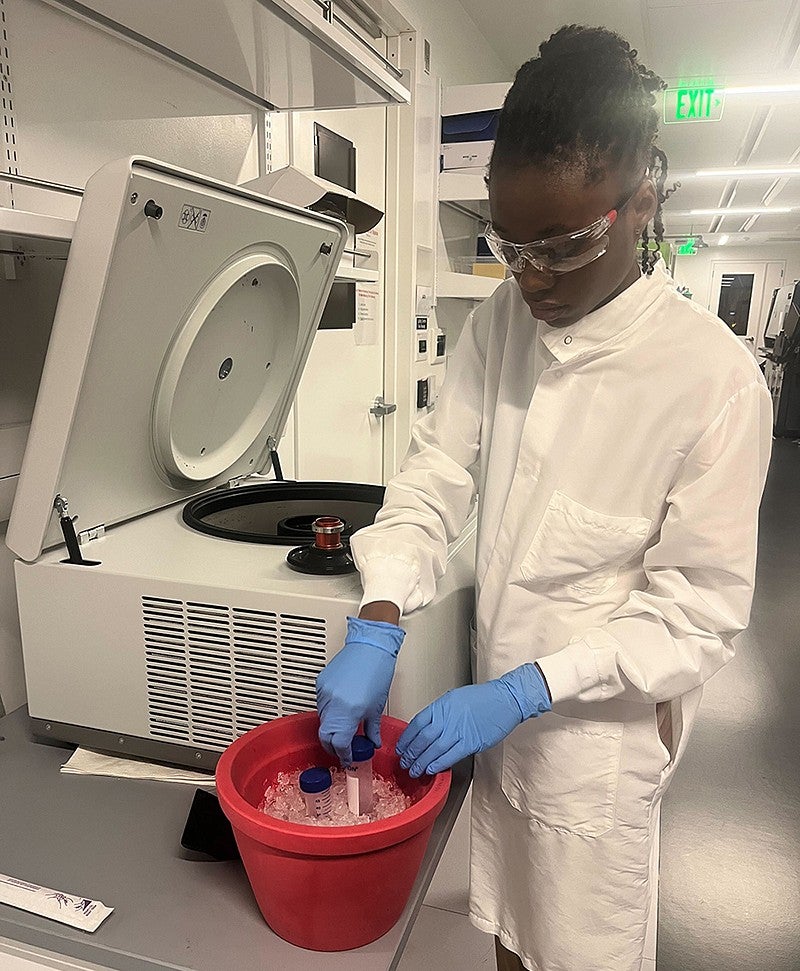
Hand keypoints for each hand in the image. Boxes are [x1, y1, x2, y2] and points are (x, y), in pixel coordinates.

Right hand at [317, 616, 404, 763]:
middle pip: (325, 735)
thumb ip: (372, 728)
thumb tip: (372, 742)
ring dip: (331, 728)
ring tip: (345, 726)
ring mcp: (324, 693)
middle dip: (333, 745)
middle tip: (344, 748)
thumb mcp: (377, 705)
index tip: (348, 758)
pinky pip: (321, 704)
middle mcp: (333, 703)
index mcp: (349, 712)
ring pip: (322, 720)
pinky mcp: (321, 683)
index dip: (343, 754)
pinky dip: (329, 712)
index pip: (339, 743)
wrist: (370, 645)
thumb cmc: (377, 670)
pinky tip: (341, 709)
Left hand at [396, 663, 551, 776]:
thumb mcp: (454, 698)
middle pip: (422, 739)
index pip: (417, 724)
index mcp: (441, 706)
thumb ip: (441, 713)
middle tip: (404, 762)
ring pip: (433, 749)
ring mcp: (458, 730)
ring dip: (421, 762)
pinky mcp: (470, 742)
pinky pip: (450, 756)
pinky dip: (439, 764)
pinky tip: (431, 769)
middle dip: (411, 753)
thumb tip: (429, 727)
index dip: (406, 738)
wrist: (505, 699)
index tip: (401, 746)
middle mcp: (447, 718)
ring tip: (414, 770)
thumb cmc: (483, 698)